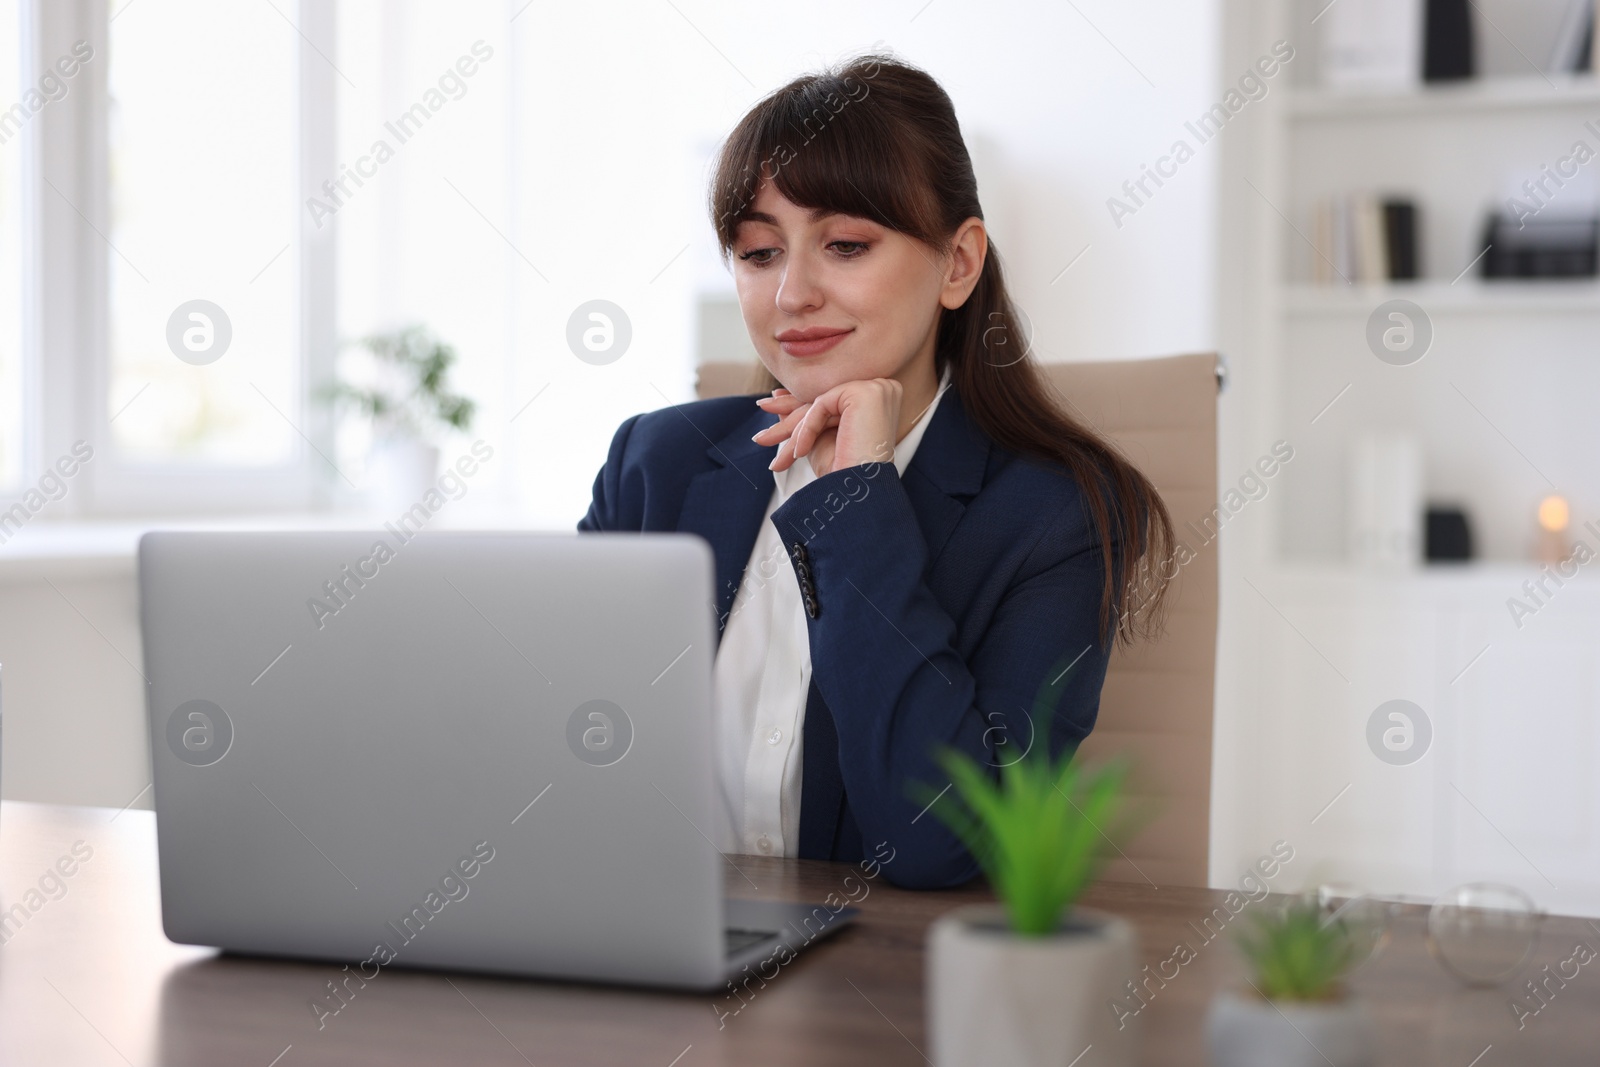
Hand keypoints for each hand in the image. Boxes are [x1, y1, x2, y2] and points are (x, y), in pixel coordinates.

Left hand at [752, 378, 901, 477]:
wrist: (859, 494)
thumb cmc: (844, 471)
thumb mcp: (817, 437)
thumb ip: (803, 415)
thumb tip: (777, 395)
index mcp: (878, 398)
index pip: (831, 398)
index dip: (799, 407)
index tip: (772, 406)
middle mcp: (883, 389)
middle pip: (824, 399)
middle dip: (789, 419)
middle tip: (761, 432)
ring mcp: (877, 388)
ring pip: (821, 402)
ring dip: (794, 430)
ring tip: (775, 453)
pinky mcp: (866, 392)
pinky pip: (822, 403)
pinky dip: (807, 429)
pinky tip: (799, 452)